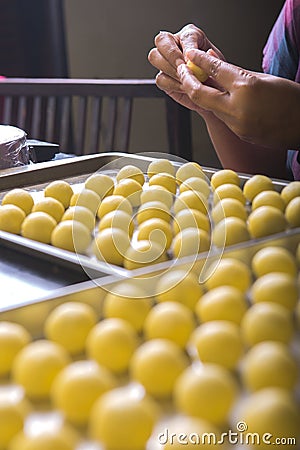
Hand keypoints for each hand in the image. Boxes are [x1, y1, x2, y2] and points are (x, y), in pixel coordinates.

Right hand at [148, 24, 223, 112]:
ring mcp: (166, 61)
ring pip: (155, 57)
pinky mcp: (163, 77)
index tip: (192, 60)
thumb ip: (215, 60)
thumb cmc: (216, 78)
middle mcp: (176, 45)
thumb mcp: (220, 67)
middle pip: (162, 40)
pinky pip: (160, 78)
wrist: (212, 95)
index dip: (188, 49)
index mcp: (191, 36)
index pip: (185, 36)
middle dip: (172, 55)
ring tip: (185, 79)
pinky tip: (183, 87)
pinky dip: (171, 84)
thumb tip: (209, 53)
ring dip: (170, 70)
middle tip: (183, 68)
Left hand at [177, 49, 299, 148]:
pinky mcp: (238, 134)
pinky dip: (218, 107)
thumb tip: (214, 60)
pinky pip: (223, 118)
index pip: (215, 70)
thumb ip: (235, 71)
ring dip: (202, 95)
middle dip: (187, 81)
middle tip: (182, 70)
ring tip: (198, 83)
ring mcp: (236, 124)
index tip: (191, 56)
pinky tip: (220, 100)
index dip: (199, 60)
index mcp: (246, 88)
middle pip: (199, 94)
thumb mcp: (265, 78)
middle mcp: (237, 108)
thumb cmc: (291, 100)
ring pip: (210, 107)